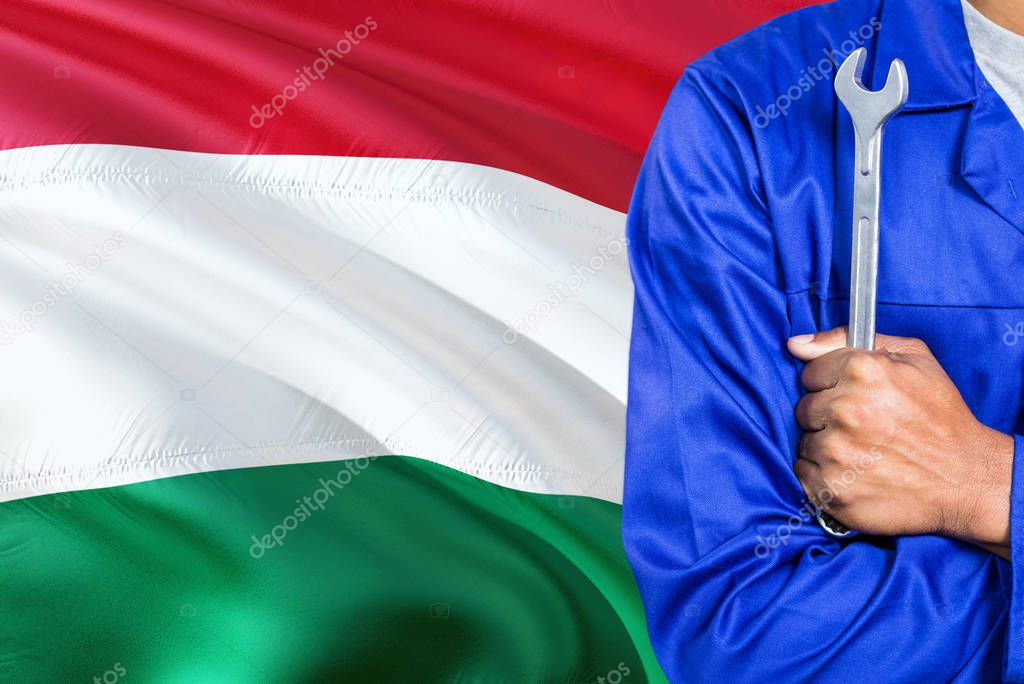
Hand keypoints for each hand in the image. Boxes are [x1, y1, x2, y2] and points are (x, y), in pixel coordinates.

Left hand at [788, 327, 1012, 552]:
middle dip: (828, 415)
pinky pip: (803, 472)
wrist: (966, 479)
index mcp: (863, 370)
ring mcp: (837, 452)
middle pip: (804, 408)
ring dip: (826, 446)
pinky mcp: (832, 488)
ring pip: (804, 441)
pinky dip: (823, 473)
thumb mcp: (911, 357)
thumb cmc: (941, 415)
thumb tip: (796, 344)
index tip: (855, 397)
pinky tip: (855, 472)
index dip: (832, 384)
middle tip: (864, 427)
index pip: (810, 373)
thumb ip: (847, 339)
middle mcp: (846, 409)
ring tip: (864, 451)